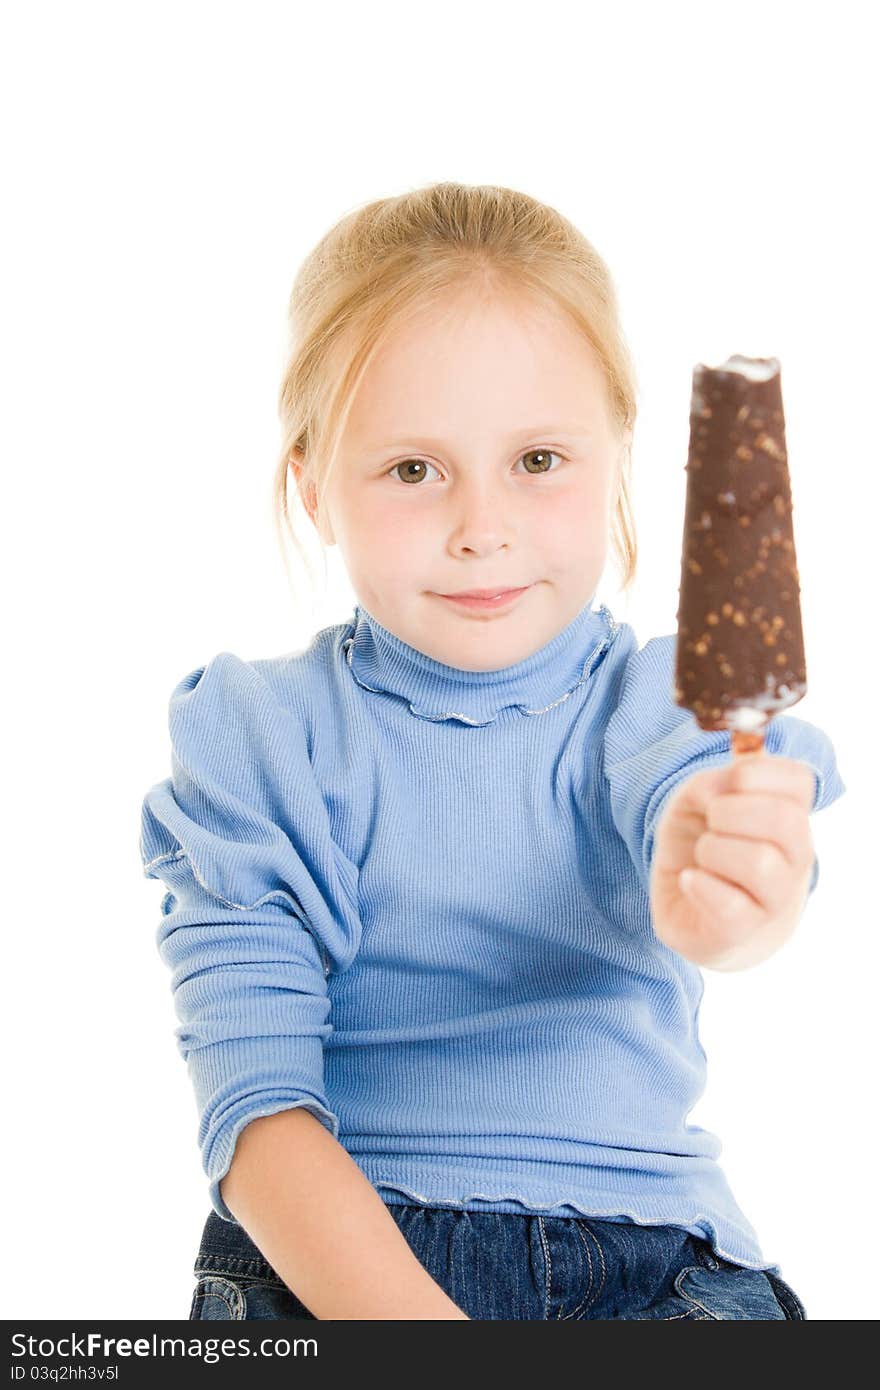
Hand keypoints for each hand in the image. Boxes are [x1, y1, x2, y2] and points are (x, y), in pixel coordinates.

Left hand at [649, 751, 815, 970]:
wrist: (689, 907)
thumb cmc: (699, 843)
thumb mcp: (694, 801)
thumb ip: (710, 784)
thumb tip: (719, 792)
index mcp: (790, 814)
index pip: (799, 780)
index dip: (756, 772)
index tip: (729, 783)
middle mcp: (795, 856)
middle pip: (784, 820)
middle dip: (730, 811)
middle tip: (711, 822)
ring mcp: (775, 897)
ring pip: (760, 863)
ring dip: (714, 850)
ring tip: (703, 856)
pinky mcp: (742, 929)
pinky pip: (730, 905)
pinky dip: (699, 885)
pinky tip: (689, 880)